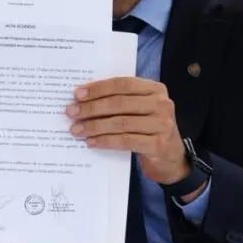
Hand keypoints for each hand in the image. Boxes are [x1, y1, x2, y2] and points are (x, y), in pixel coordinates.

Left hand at [66, 76, 189, 184]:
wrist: (171, 158)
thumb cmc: (148, 128)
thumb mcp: (139, 109)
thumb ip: (119, 100)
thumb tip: (82, 99)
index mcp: (155, 88)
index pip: (122, 84)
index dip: (98, 88)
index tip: (77, 94)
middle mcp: (161, 104)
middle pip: (119, 103)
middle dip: (91, 108)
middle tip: (71, 113)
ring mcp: (161, 124)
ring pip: (120, 123)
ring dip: (94, 126)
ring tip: (76, 130)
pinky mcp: (158, 144)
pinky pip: (125, 141)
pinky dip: (105, 141)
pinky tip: (91, 142)